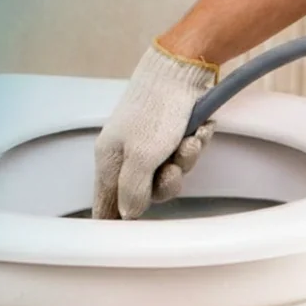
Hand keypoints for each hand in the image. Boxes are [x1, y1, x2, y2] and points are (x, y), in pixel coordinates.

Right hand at [92, 43, 217, 219]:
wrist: (182, 69)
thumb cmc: (156, 109)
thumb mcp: (142, 156)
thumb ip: (133, 190)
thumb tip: (128, 215)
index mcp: (109, 160)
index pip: (105, 203)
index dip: (116, 221)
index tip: (125, 236)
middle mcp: (127, 154)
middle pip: (147, 192)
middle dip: (168, 183)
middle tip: (173, 167)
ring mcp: (150, 143)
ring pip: (171, 172)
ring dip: (186, 159)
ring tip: (190, 140)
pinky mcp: (171, 133)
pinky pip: (185, 153)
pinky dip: (196, 143)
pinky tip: (200, 130)